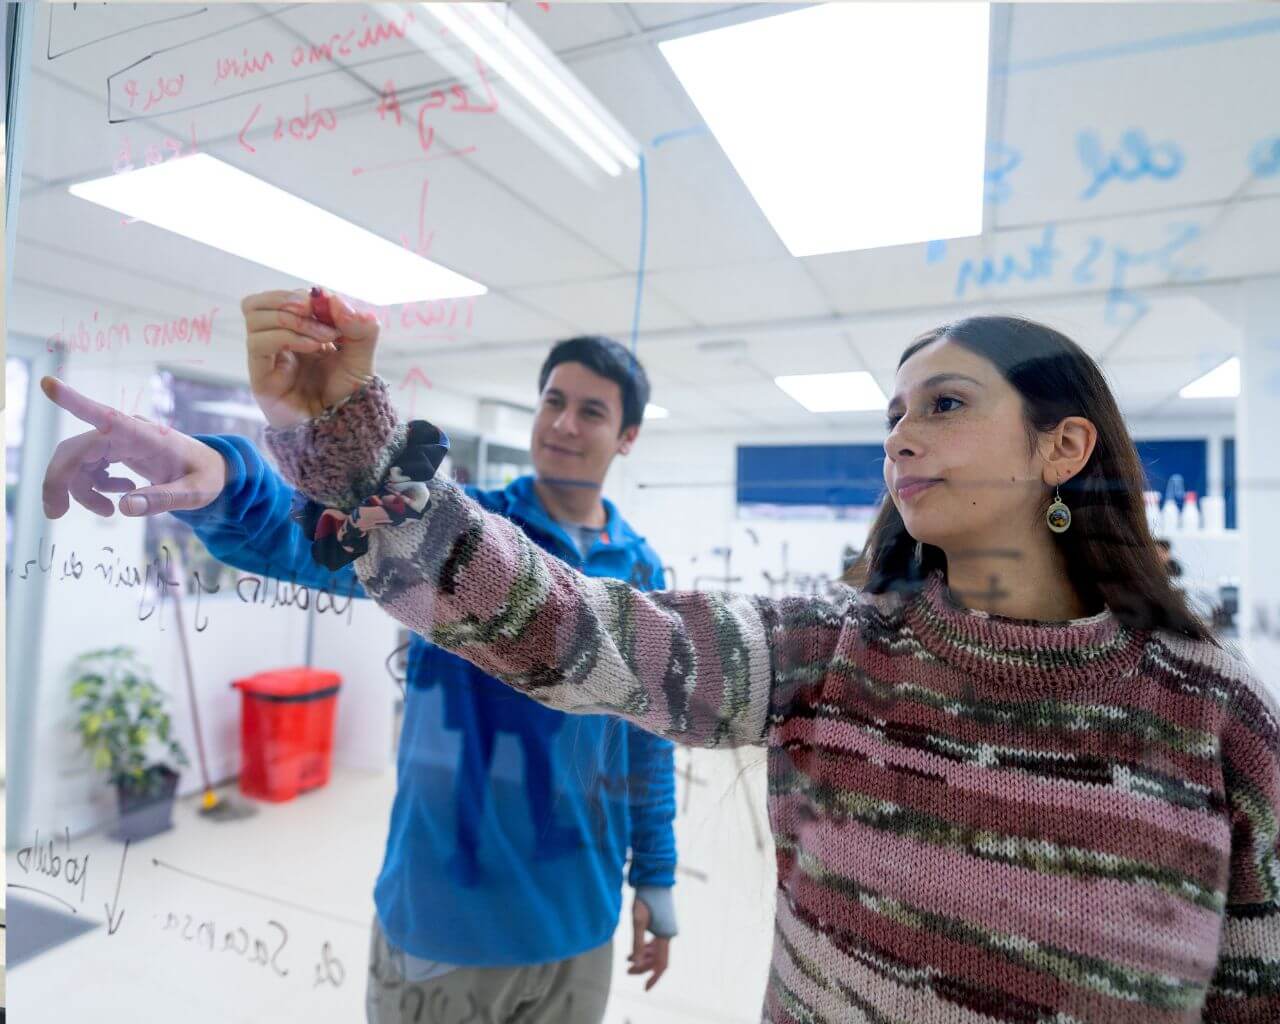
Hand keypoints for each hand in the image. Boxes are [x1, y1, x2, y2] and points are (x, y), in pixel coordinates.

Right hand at [40, 377, 227, 517]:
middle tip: (55, 513)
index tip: (47, 384)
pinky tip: (118, 495)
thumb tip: (124, 507)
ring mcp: (118, 439)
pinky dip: (92, 486)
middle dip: (59, 479)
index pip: (105, 416)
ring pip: (78, 461)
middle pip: (76, 449)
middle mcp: (126, 432)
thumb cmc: (207, 477)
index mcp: (145, 435)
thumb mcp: (195, 493)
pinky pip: (88, 466)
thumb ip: (163, 499)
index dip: (74, 401)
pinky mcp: (116, 448)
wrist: (214, 470)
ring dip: (80, 490)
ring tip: (107, 512)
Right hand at [243, 288, 378, 428]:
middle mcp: (276, 343)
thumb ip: (359, 327)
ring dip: (292, 318)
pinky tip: (313, 347)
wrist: (344, 429)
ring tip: (324, 336)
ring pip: (254, 317)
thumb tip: (335, 299)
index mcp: (295, 332)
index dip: (305, 295)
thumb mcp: (363, 355)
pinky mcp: (260, 378)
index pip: (282, 298)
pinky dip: (286, 336)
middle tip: (319, 312)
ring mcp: (266, 359)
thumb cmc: (349, 394)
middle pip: (256, 303)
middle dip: (290, 299)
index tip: (333, 307)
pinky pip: (258, 343)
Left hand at [627, 895, 670, 990]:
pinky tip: (634, 952)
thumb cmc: (645, 898)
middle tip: (627, 971)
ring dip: (643, 959)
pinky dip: (645, 950)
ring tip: (628, 963)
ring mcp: (666, 929)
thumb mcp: (637, 920)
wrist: (653, 879)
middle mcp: (668, 934)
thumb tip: (634, 962)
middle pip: (657, 959)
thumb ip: (637, 942)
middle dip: (643, 968)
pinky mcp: (662, 924)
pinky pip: (655, 943)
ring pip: (655, 952)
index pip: (661, 964)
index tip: (645, 989)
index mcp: (665, 936)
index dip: (654, 978)